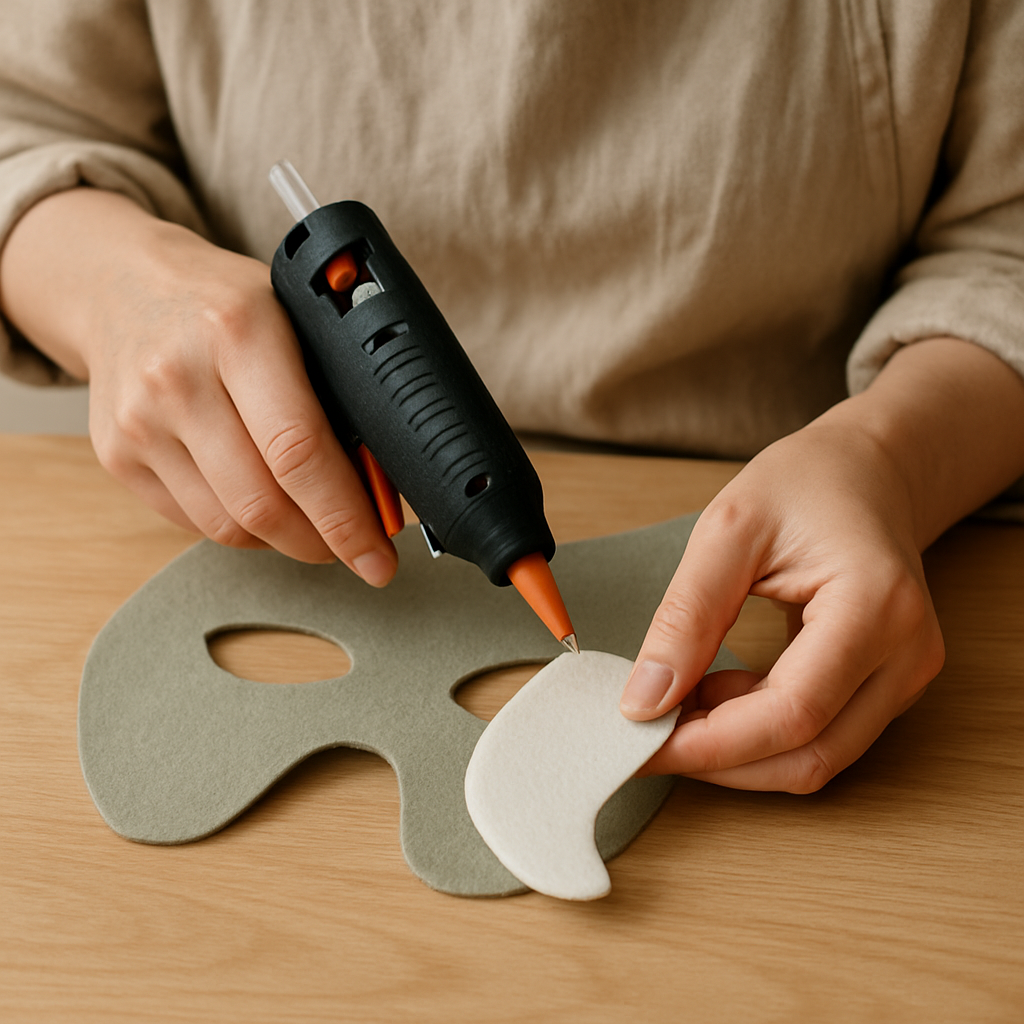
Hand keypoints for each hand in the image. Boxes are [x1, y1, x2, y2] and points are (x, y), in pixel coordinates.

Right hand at [0, 189, 396, 582]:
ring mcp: (140, 422)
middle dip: (323, 542)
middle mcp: (179, 377)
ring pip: (228, 525)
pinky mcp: (116, 456)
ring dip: (284, 541)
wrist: (121, 287)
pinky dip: (241, 529)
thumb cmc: (224, 304)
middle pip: (262, 502)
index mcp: (239, 331)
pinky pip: (195, 522)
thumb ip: (334, 388)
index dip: (346, 516)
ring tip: (315, 529)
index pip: (299, 450)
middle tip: (358, 550)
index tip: (379, 554)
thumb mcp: (292, 317)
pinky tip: (264, 511)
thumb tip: (381, 477)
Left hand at [620, 336, 1023, 790]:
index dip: (711, 744)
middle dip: (719, 760)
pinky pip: (822, 736)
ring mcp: (905, 676)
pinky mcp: (888, 685)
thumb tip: (644, 700)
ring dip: (738, 752)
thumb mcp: (727, 531)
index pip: (791, 714)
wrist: (866, 471)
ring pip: (817, 758)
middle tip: (647, 736)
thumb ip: (686, 616)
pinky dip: (759, 733)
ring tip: (678, 709)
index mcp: (875, 607)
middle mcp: (906, 655)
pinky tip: (715, 697)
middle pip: (809, 754)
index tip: (642, 741)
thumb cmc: (806, 484)